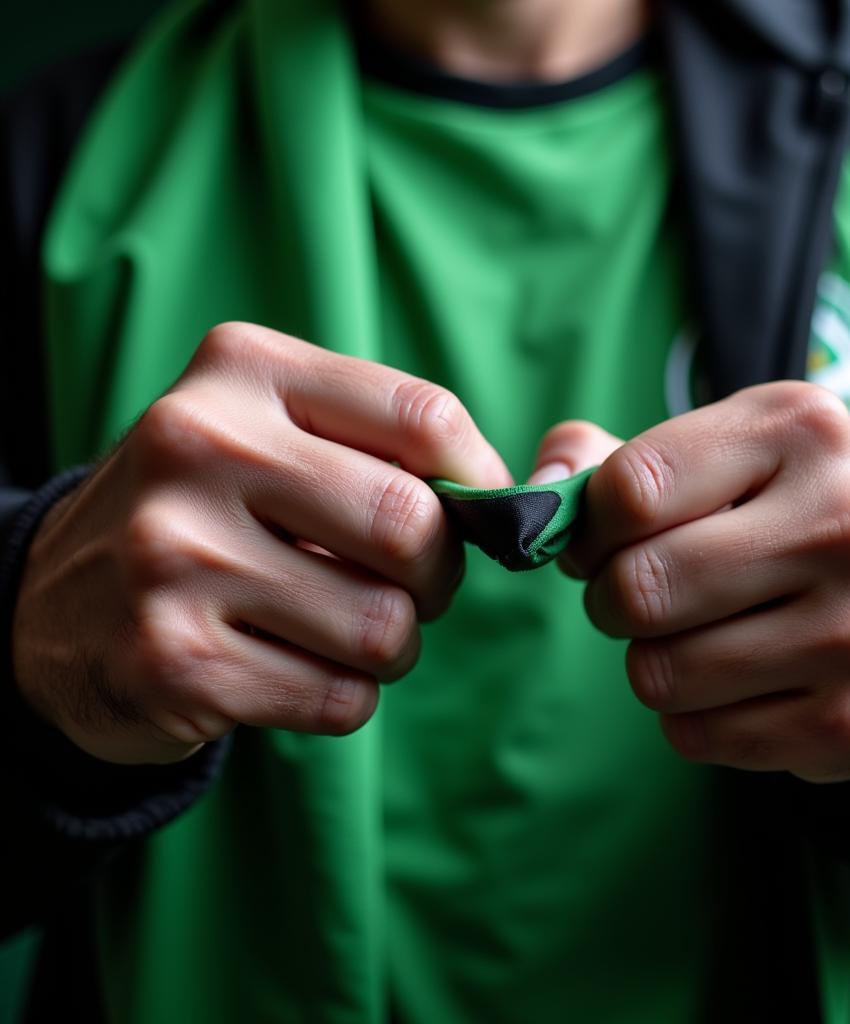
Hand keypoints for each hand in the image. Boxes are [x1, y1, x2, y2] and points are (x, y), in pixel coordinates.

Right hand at [13, 322, 510, 764]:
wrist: (56, 606)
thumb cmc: (206, 513)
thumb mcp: (268, 433)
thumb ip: (379, 445)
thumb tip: (502, 502)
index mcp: (241, 371)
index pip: (423, 416)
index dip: (479, 476)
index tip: (478, 509)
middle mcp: (199, 448)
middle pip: (413, 526)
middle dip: (439, 575)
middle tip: (410, 586)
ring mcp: (177, 558)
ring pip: (385, 626)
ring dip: (392, 646)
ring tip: (344, 630)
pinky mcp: (173, 662)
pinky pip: (341, 699)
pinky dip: (346, 697)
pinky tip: (295, 672)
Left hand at [529, 382, 849, 782]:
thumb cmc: (755, 523)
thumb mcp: (690, 461)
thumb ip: (594, 461)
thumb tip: (533, 499)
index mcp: (803, 429)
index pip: (632, 488)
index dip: (586, 528)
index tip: (597, 540)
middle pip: (641, 587)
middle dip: (610, 599)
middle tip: (634, 595)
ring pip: (661, 673)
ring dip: (649, 662)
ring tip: (691, 635)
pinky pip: (697, 735)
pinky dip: (689, 717)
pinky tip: (734, 684)